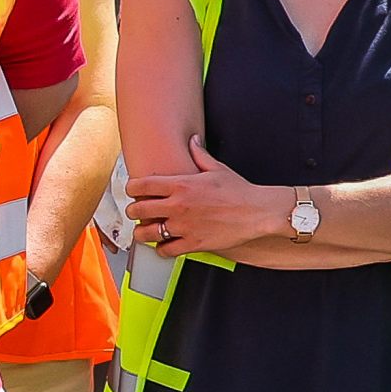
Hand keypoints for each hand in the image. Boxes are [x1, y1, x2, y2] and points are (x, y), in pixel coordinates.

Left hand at [123, 135, 287, 257]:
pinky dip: (161, 249)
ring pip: (146, 234)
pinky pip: (165, 250)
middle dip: (133, 211)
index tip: (133, 191)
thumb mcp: (217, 168)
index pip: (140, 185)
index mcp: (180, 185)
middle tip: (137, 212)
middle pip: (137, 210)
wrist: (259, 212)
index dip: (131, 189)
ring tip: (145, 231)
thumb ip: (199, 155)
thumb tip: (193, 141)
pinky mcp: (193, 243)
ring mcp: (184, 226)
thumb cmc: (240, 191)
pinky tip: (164, 245)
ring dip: (142, 233)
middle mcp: (178, 206)